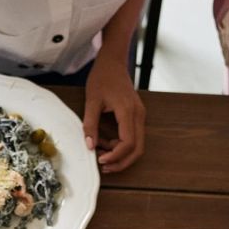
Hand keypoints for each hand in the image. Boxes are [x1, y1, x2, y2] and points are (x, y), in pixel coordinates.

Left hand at [83, 53, 145, 172]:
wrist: (113, 61)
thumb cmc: (102, 78)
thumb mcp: (91, 101)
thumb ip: (90, 125)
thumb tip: (90, 146)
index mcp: (128, 112)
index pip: (128, 143)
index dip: (115, 156)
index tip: (100, 160)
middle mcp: (138, 115)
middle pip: (137, 149)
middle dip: (121, 162)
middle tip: (103, 167)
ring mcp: (139, 116)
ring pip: (136, 145)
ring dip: (120, 155)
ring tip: (100, 153)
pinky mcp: (136, 116)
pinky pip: (132, 137)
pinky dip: (119, 146)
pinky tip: (104, 143)